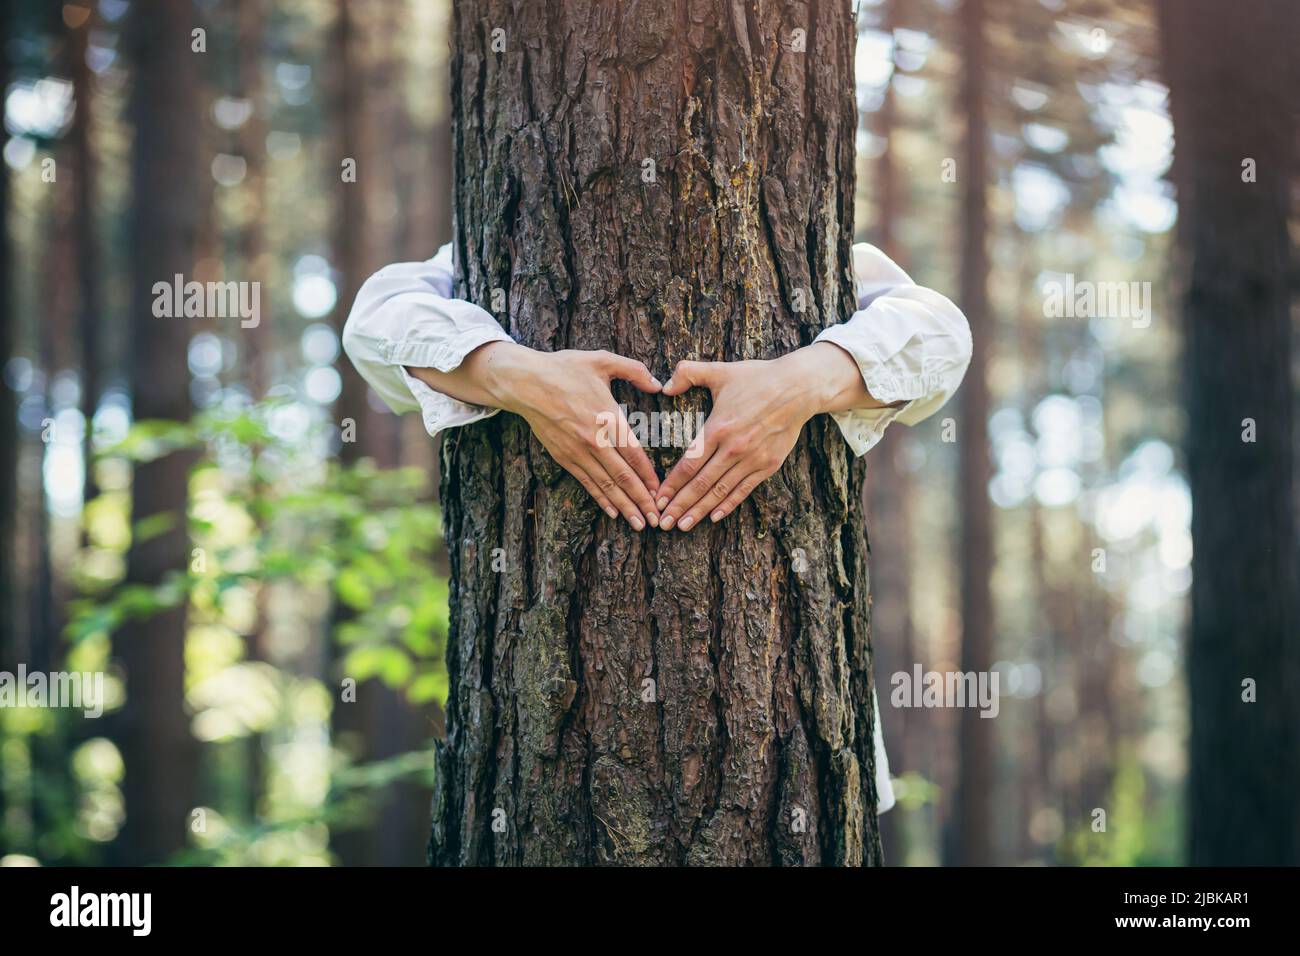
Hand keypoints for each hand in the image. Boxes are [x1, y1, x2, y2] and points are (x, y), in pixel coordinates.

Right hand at [473, 343, 663, 528]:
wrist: (524, 382)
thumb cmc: (564, 368)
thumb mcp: (602, 360)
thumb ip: (634, 370)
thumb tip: (658, 384)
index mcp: (607, 417)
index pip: (634, 454)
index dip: (649, 476)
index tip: (662, 492)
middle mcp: (594, 439)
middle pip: (623, 476)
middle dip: (641, 500)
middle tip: (656, 520)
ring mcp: (577, 451)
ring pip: (605, 485)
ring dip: (624, 506)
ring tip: (639, 524)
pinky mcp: (563, 456)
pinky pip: (586, 482)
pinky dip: (601, 499)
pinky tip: (613, 512)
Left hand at [656, 343, 883, 529]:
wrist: (799, 388)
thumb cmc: (758, 377)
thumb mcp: (720, 370)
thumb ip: (688, 373)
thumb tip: (663, 385)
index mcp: (718, 427)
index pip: (689, 464)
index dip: (671, 485)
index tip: (658, 499)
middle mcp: (733, 448)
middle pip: (701, 484)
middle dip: (679, 506)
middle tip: (662, 523)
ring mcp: (752, 459)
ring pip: (720, 491)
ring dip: (700, 511)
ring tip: (682, 526)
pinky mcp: (768, 465)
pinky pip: (744, 490)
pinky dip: (728, 505)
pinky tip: (713, 517)